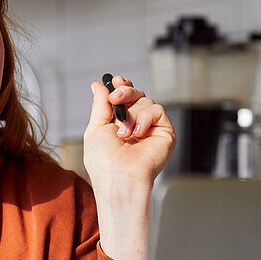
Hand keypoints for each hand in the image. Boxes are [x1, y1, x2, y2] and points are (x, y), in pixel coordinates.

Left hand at [82, 76, 175, 259]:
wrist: (118, 179)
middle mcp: (136, 124)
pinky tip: (137, 134)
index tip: (114, 81)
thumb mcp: (95, 128)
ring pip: (146, 100)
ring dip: (132, 114)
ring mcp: (151, 128)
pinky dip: (145, 118)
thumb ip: (99, 105)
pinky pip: (157, 110)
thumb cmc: (104, 161)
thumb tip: (98, 85)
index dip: (121, 86)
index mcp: (119, 122)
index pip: (125, 97)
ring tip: (124, 133)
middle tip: (116, 99)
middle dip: (125, 91)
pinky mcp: (165, 133)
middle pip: (136, 93)